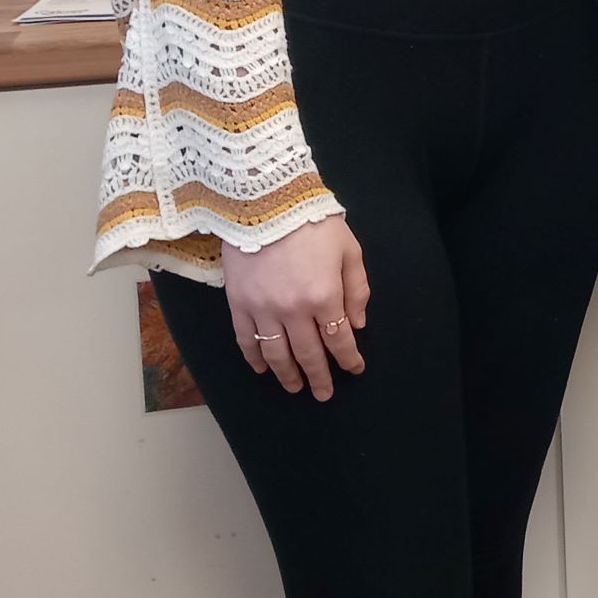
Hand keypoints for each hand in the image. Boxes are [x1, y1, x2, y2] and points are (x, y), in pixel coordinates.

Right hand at [221, 215, 368, 400]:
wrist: (267, 203)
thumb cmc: (315, 224)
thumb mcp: (350, 251)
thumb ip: (357, 291)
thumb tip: (358, 325)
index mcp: (325, 297)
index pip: (339, 339)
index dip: (348, 359)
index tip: (355, 370)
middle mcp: (293, 310)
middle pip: (308, 354)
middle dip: (319, 377)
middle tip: (324, 394)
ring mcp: (263, 310)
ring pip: (276, 354)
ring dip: (287, 375)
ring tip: (295, 388)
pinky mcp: (238, 304)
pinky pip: (246, 340)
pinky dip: (255, 358)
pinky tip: (263, 369)